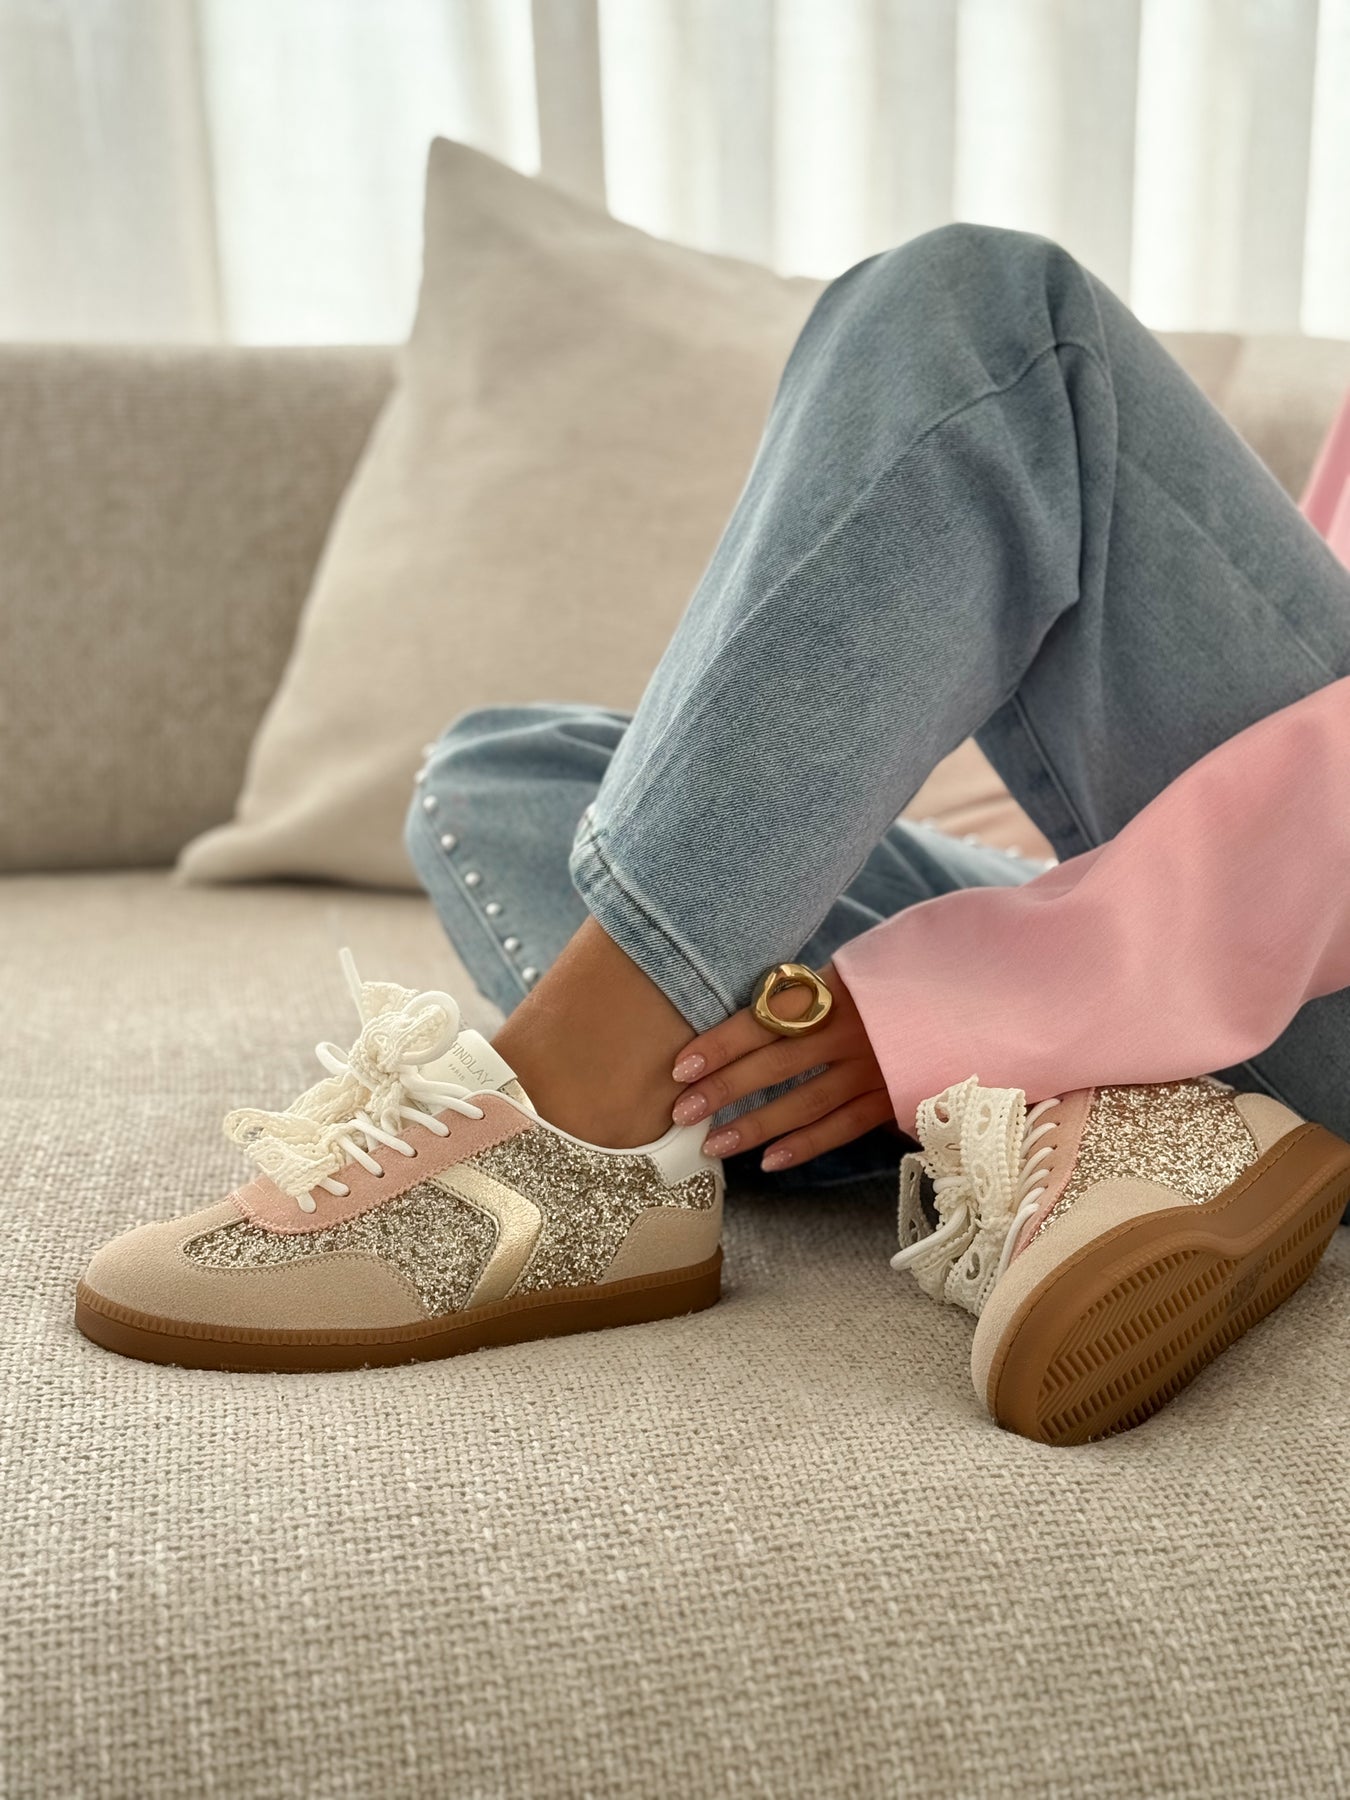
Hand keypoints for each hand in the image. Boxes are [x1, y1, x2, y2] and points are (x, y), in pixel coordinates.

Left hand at [669, 964, 894, 1171]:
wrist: (971, 995)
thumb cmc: (894, 982)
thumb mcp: (852, 971)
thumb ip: (804, 993)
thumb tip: (745, 1013)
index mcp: (834, 988)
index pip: (765, 1018)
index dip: (720, 1043)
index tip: (680, 1067)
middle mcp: (851, 1029)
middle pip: (775, 1063)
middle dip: (723, 1090)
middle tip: (680, 1113)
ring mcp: (874, 1067)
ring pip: (805, 1103)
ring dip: (755, 1127)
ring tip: (713, 1146)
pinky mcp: (893, 1096)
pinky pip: (843, 1126)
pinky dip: (805, 1145)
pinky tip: (769, 1162)